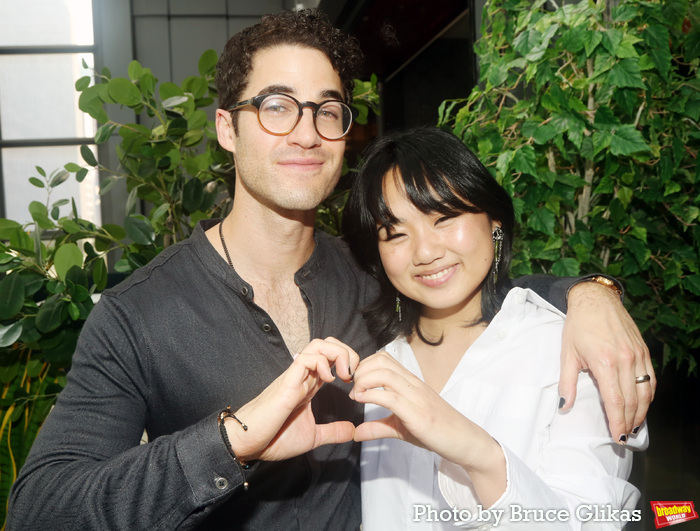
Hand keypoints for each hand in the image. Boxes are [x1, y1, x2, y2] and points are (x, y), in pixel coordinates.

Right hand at [225, 337, 358, 461]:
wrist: (248, 444)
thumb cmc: (274, 439)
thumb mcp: (312, 436)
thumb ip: (332, 432)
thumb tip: (352, 431)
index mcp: (309, 384)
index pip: (331, 357)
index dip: (348, 362)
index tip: (354, 382)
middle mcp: (303, 376)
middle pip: (326, 343)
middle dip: (346, 352)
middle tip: (352, 374)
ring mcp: (295, 376)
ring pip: (318, 345)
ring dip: (338, 354)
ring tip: (344, 375)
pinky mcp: (287, 382)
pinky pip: (305, 358)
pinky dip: (323, 363)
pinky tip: (328, 381)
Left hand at [350, 351, 505, 505]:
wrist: (466, 442)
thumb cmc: (436, 432)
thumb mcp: (401, 428)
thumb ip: (378, 427)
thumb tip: (356, 432)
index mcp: (411, 382)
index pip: (384, 358)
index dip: (364, 365)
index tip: (353, 382)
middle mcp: (414, 384)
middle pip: (382, 361)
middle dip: (360, 370)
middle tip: (352, 388)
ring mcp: (417, 397)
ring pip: (385, 374)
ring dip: (363, 381)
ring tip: (355, 395)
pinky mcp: (418, 414)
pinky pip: (391, 397)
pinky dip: (371, 396)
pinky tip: (361, 402)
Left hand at [559, 281, 654, 441]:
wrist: (595, 299)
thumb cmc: (578, 326)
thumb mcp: (567, 354)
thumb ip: (567, 382)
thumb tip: (564, 406)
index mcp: (605, 362)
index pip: (616, 401)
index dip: (617, 423)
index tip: (617, 438)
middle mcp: (626, 360)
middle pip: (632, 401)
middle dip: (629, 422)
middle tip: (624, 437)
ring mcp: (638, 355)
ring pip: (645, 392)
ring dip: (641, 412)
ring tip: (633, 426)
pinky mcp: (644, 351)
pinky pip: (651, 379)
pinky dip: (648, 395)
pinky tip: (642, 405)